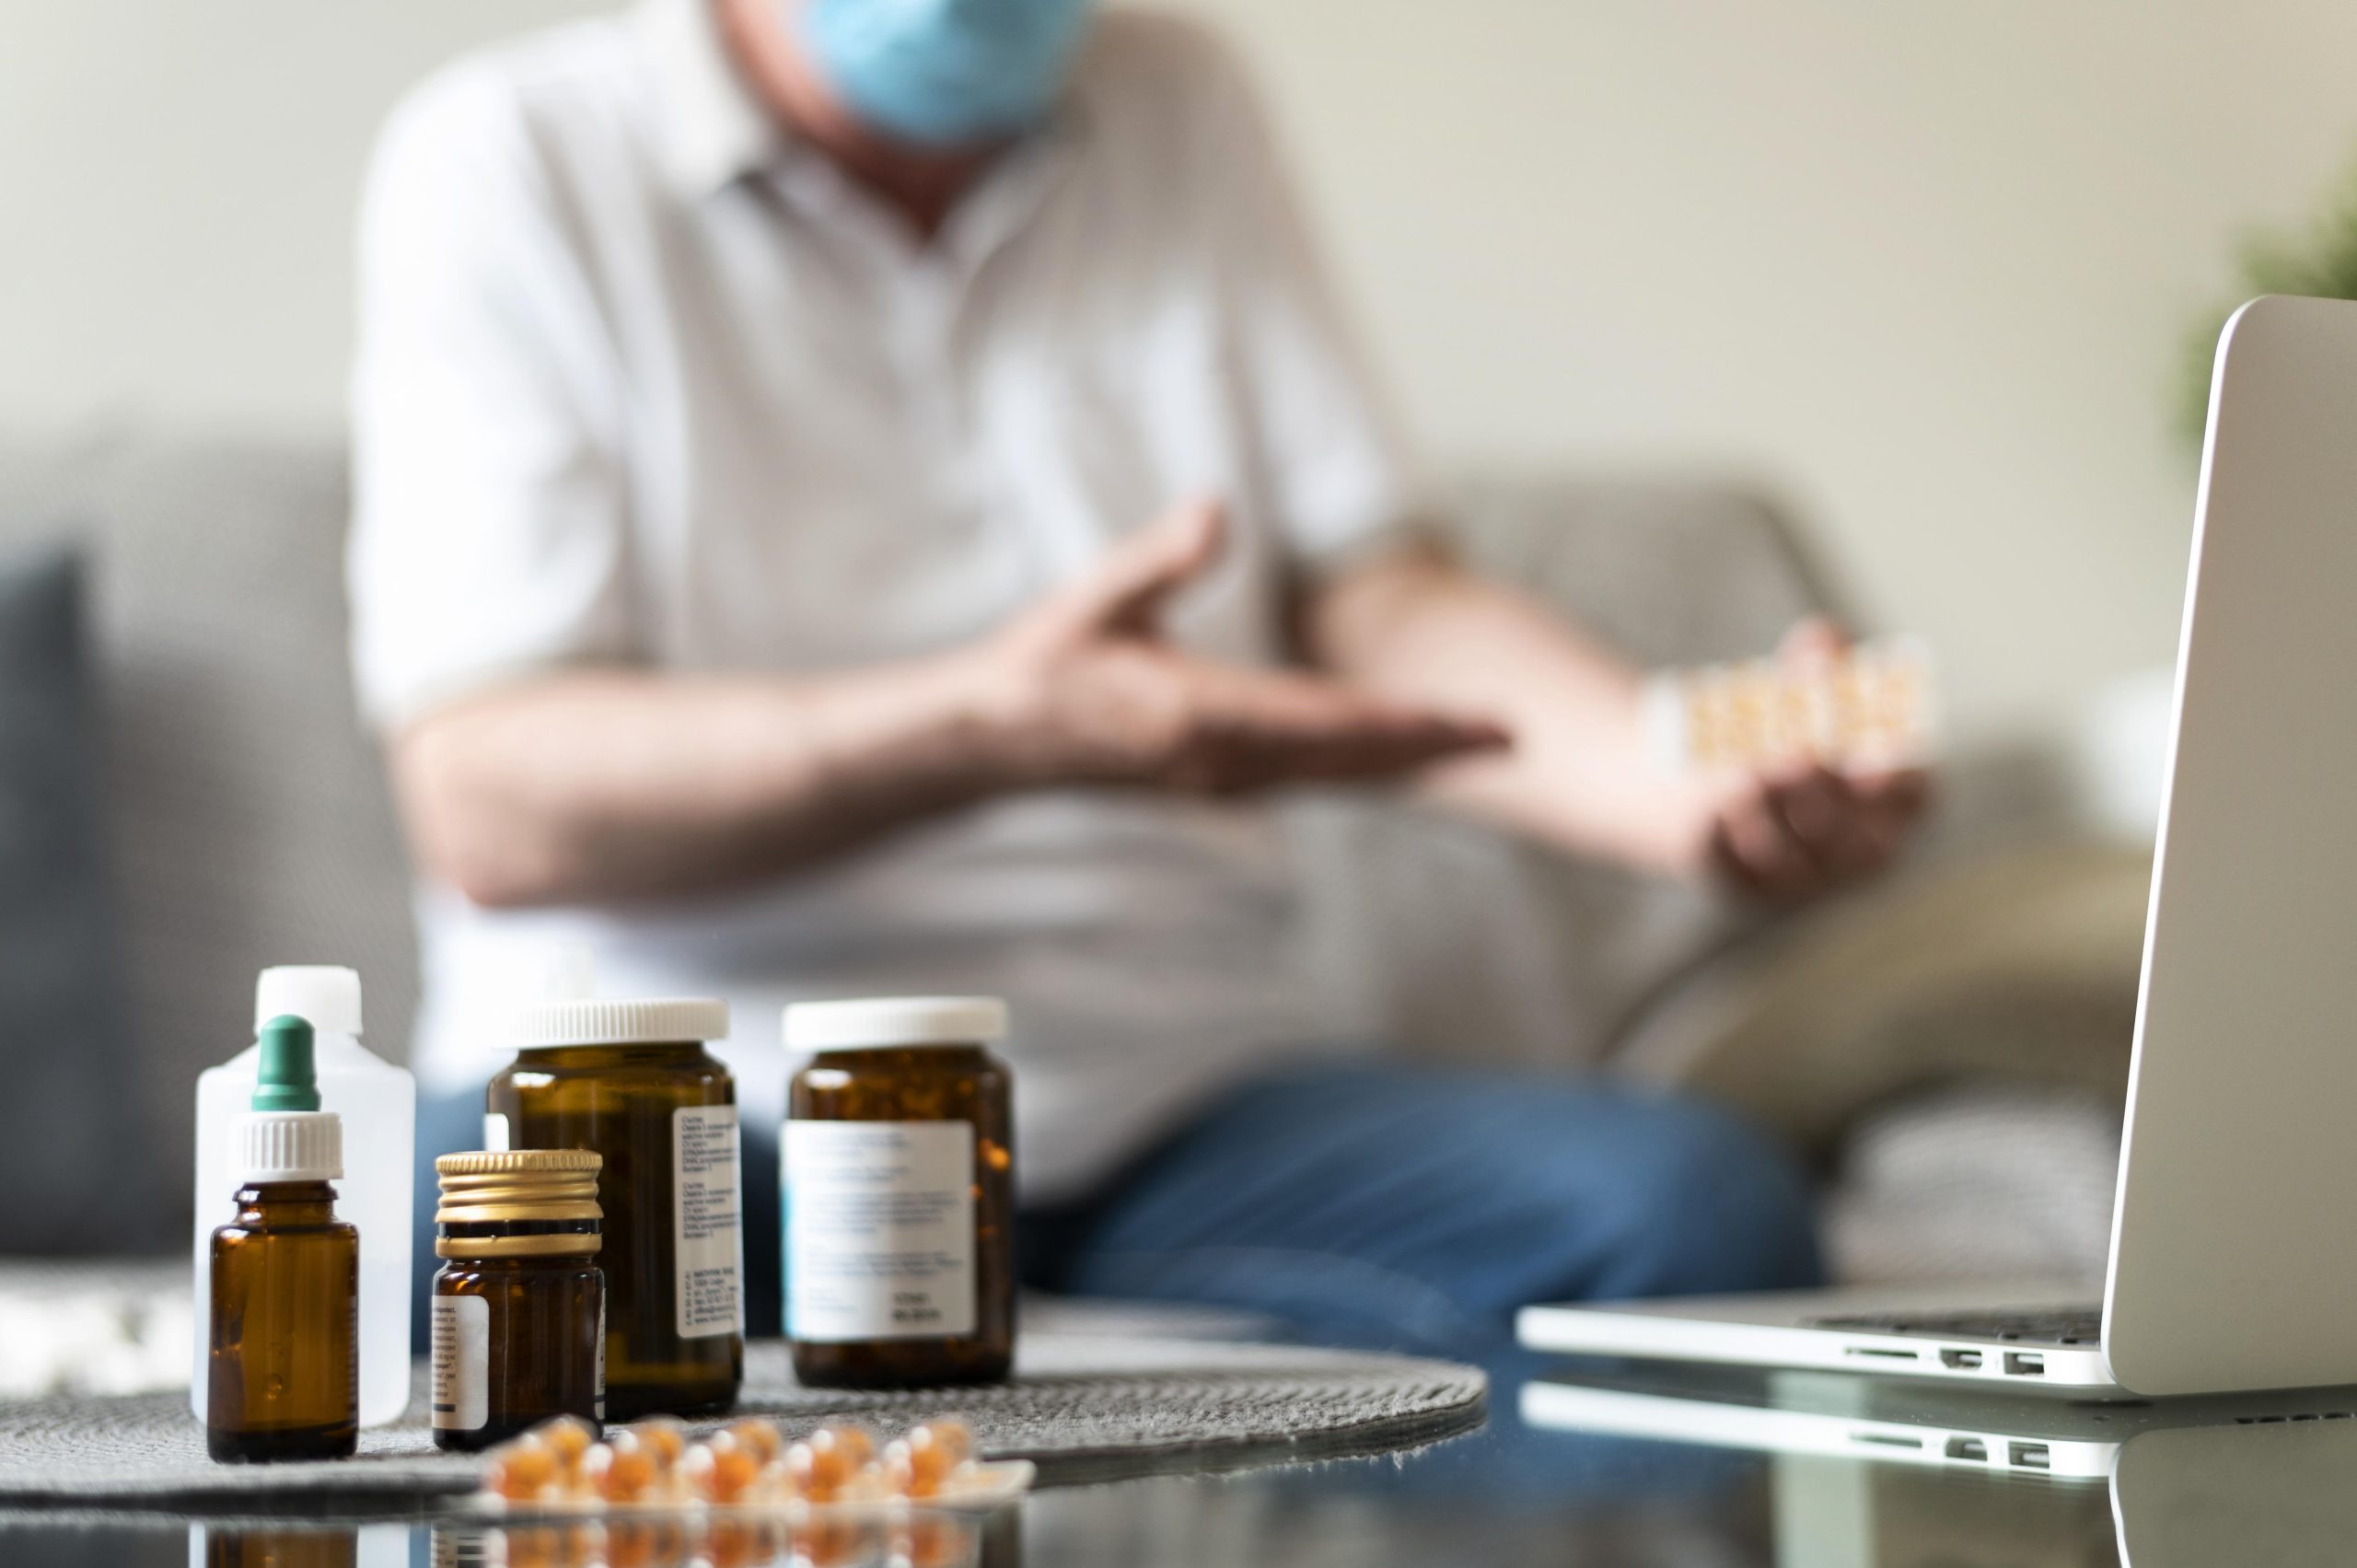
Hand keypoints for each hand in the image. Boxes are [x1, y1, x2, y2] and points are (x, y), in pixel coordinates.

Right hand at [977, 500, 1508, 794]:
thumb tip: (1215, 507)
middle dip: (1434, 748)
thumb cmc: (1045, 662)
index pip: (1324, 722)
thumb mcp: (1096, 597)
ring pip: (1338, 778)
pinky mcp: (1219, 785)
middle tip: (1514, 736)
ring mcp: (1223, 783)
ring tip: (1479, 747)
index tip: (1467, 720)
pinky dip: (1366, 769)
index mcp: (1199, 716)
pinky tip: (1401, 757)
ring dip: (1409, 763)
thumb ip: (1161, 557)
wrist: (997, 744)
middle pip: (1351, 761)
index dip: (1403, 722)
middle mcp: (1223, 764)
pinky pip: (1312, 781)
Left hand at [1700, 620, 1931, 901]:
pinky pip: (1734, 875)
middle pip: (1857, 842)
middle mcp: (1854, 852)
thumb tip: (1822, 637)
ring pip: (1792, 862)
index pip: (1916, 799)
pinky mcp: (1740, 889)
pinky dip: (1724, 839)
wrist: (1684, 768)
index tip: (1869, 760)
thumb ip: (1819, 658)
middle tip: (1795, 755)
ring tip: (1744, 768)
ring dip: (1770, 813)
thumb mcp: (1800, 685)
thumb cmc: (1772, 722)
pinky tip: (1711, 803)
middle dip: (1826, 797)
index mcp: (1890, 800)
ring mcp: (1800, 880)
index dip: (1898, 782)